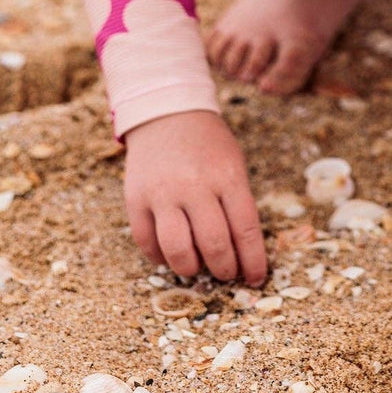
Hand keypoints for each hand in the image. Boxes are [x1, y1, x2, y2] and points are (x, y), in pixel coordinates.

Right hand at [124, 110, 267, 285]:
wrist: (167, 113)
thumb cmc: (208, 144)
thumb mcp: (234, 164)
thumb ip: (237, 204)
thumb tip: (243, 252)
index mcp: (227, 175)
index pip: (246, 228)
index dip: (253, 260)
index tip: (255, 279)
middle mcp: (195, 185)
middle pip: (214, 244)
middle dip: (224, 268)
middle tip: (226, 273)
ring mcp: (162, 193)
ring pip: (178, 249)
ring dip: (191, 268)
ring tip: (197, 267)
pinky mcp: (135, 199)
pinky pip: (147, 243)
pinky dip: (160, 258)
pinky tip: (170, 254)